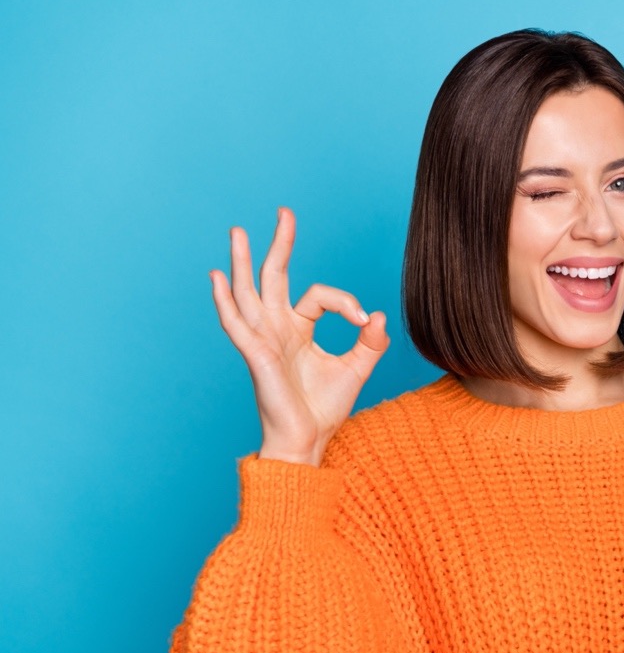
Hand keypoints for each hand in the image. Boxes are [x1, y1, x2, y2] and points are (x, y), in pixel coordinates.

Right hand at [211, 207, 388, 465]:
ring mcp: (263, 340)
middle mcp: (277, 329)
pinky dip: (224, 301)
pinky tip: (217, 278)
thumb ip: (370, 343)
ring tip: (238, 232)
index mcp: (298, 329)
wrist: (308, 440)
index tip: (365, 322)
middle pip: (274, 277)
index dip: (346, 303)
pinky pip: (236, 324)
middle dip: (279, 245)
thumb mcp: (356, 369)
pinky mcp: (256, 355)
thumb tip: (378, 316)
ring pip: (248, 292)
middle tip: (285, 212)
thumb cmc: (324, 408)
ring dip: (242, 262)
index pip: (318, 296)